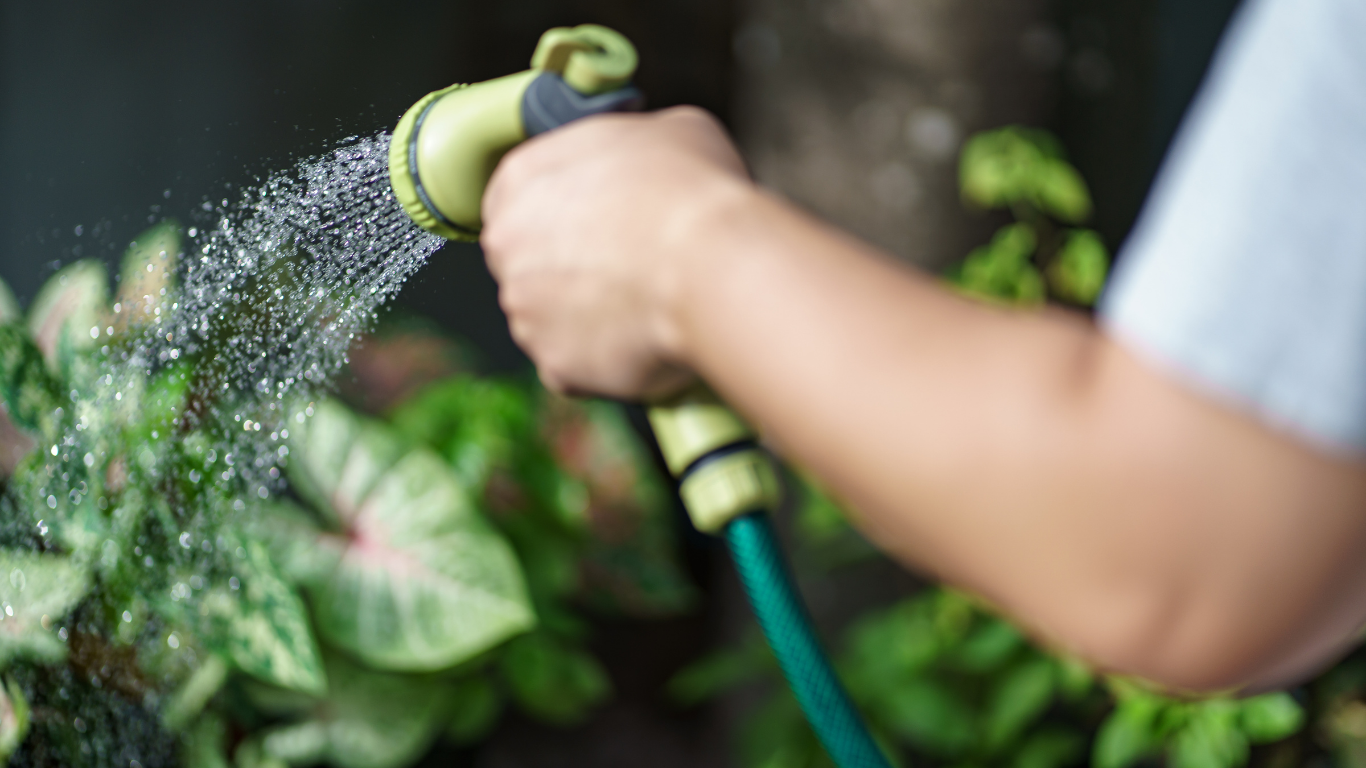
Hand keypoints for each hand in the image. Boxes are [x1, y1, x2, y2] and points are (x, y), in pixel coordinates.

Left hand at [481, 106, 749, 399]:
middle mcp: (506, 246)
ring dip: (585, 313)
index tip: (596, 218)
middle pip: (528, 260)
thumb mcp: (669, 130)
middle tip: (626, 262)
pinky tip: (644, 337)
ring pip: (549, 317)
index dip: (563, 207)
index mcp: (520, 177)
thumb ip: (632, 144)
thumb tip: (649, 157)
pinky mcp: (555, 366)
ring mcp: (526, 312)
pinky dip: (604, 358)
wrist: (713, 267)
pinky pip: (575, 365)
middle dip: (569, 265)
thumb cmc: (693, 192)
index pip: (517, 195)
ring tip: (644, 301)